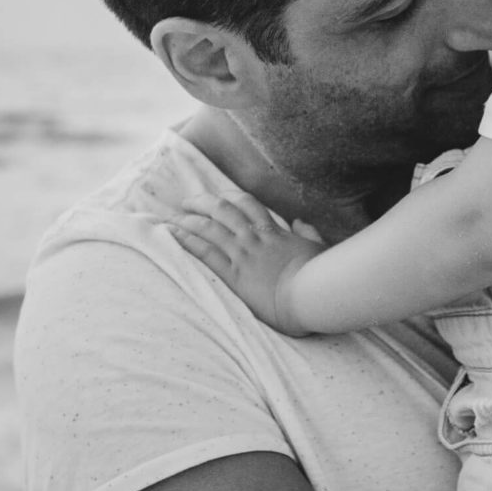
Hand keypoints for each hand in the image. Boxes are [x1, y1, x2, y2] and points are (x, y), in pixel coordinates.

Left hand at [172, 191, 324, 335]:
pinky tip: (174, 236)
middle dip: (202, 202)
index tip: (218, 196)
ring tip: (173, 218)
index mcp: (275, 231)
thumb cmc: (319, 274)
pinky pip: (206, 252)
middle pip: (223, 210)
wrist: (311, 294)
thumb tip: (300, 221)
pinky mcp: (234, 274)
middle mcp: (255, 237)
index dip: (230, 197)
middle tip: (187, 201)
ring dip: (189, 220)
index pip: (248, 204)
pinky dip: (188, 242)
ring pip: (210, 227)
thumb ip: (308, 232)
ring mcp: (243, 254)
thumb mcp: (317, 247)